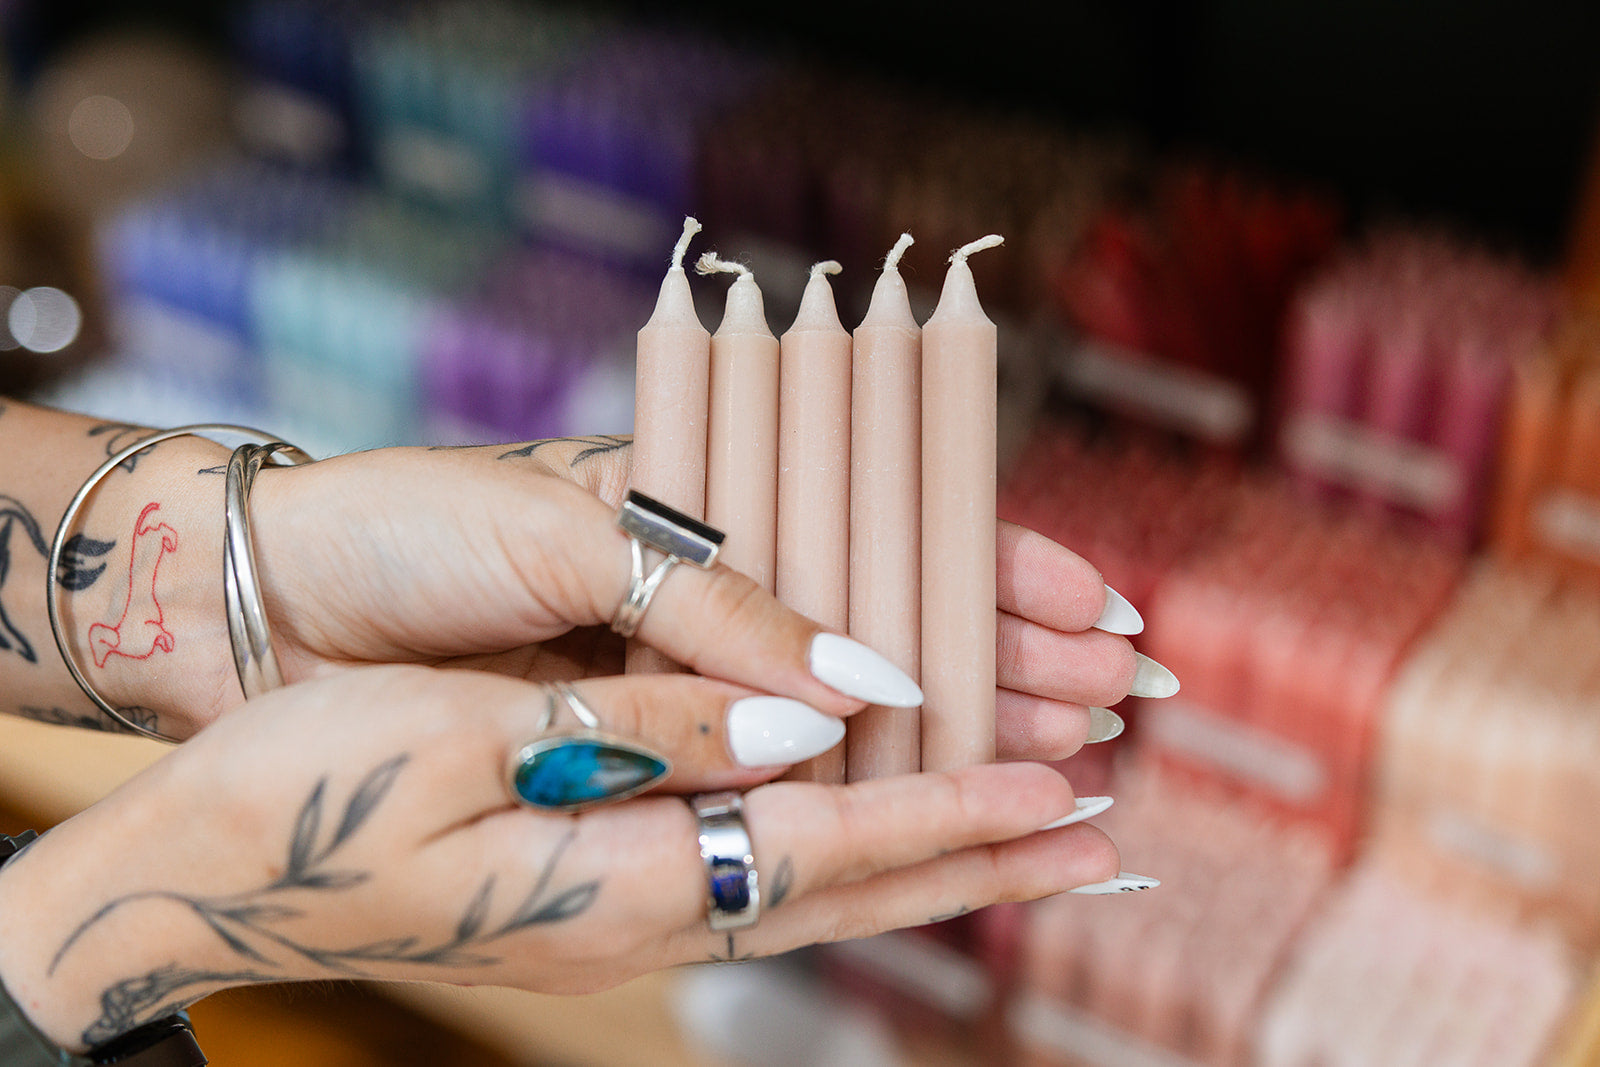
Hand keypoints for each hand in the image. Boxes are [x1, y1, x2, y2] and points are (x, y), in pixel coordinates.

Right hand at [0, 664, 1121, 1052]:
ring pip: (810, 891)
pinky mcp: (589, 896)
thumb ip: (651, 729)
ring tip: (1027, 841)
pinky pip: (750, 875)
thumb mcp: (468, 741)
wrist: (195, 874)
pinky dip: (840, 852)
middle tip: (1099, 839)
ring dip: (928, 862)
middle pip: (847, 893)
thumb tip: (810, 723)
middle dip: (979, 860)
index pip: (828, 846)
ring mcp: (613, 922)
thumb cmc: (304, 793)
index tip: (1061, 791)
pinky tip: (868, 827)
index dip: (949, 813)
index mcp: (614, 883)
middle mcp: (635, 922)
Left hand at [246, 436, 1167, 752]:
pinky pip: (765, 776)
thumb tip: (868, 691)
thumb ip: (717, 608)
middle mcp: (707, 600)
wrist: (269, 606)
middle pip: (895, 629)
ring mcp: (679, 679)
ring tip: (1072, 759)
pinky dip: (851, 792)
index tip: (1096, 607)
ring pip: (850, 715)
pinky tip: (933, 806)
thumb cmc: (410, 532)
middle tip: (1123, 700)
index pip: (883, 532)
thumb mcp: (568, 531)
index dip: (993, 568)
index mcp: (702, 509)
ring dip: (962, 732)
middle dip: (1012, 660)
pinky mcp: (638, 747)